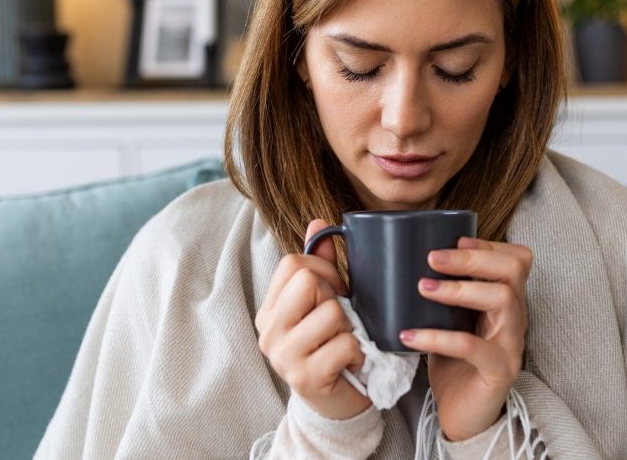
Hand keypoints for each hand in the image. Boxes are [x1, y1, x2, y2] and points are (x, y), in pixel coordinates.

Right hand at [255, 219, 371, 420]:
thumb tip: (319, 221)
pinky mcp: (306, 378)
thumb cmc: (330, 347)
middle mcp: (269, 332)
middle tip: (339, 321)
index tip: (335, 291)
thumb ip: (319, 265)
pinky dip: (358, 352)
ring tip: (345, 343)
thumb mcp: (322, 304)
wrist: (335, 404)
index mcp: (269, 310)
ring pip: (332, 313)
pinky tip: (351, 362)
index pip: (292, 264)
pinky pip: (345, 344)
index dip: (323, 270)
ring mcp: (284, 356)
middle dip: (335, 298)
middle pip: (308, 283)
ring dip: (350, 328)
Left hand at [400, 237, 531, 440]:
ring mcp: (511, 344)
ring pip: (502, 300)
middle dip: (473, 257)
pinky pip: (472, 347)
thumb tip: (398, 262)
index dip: (488, 244)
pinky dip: (438, 337)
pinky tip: (409, 335)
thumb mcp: (449, 321)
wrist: (465, 417)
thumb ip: (441, 294)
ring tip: (423, 288)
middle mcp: (516, 318)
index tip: (454, 240)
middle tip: (433, 258)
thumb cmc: (455, 365)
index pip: (517, 259)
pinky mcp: (498, 371)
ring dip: (459, 288)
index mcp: (507, 302)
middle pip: (513, 270)